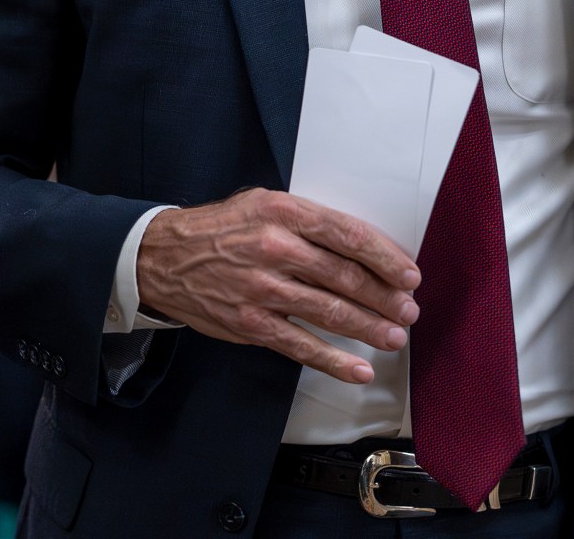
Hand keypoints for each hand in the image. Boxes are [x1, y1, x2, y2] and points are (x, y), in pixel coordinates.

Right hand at [134, 189, 420, 383]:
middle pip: (345, 277)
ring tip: (395, 337)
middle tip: (409, 310)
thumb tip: (363, 247)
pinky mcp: (251, 324)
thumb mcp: (265, 204)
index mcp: (284, 213)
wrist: (163, 258)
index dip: (385, 258)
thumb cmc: (223, 229)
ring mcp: (262, 290)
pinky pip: (301, 346)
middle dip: (385, 297)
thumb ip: (310, 222)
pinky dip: (335, 361)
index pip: (349, 235)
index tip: (409, 274)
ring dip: (370, 328)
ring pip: (330, 313)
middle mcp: (275, 249)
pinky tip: (359, 368)